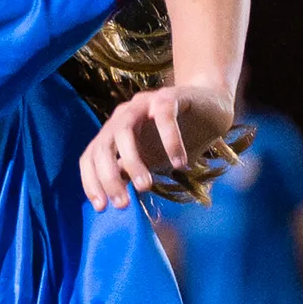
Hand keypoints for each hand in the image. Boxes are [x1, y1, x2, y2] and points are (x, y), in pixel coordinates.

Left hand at [79, 84, 238, 209]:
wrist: (211, 108)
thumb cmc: (178, 136)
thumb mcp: (151, 160)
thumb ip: (132, 173)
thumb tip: (115, 199)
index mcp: (114, 132)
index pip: (91, 156)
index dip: (91, 182)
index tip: (102, 207)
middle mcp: (123, 116)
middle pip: (103, 145)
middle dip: (109, 177)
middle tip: (123, 204)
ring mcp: (144, 104)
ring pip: (125, 129)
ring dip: (132, 161)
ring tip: (146, 186)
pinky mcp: (169, 96)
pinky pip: (164, 117)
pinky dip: (170, 141)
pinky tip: (179, 163)